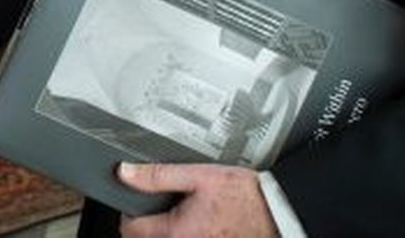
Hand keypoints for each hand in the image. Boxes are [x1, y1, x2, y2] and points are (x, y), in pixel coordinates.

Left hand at [116, 162, 275, 237]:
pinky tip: (192, 224)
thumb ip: (159, 175)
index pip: (131, 230)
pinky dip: (180, 235)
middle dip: (144, 226)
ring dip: (161, 232)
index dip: (129, 212)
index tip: (136, 202)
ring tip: (175, 215)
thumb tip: (126, 173)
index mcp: (178, 231)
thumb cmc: (245, 196)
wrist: (278, 213)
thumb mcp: (199, 175)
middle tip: (156, 207)